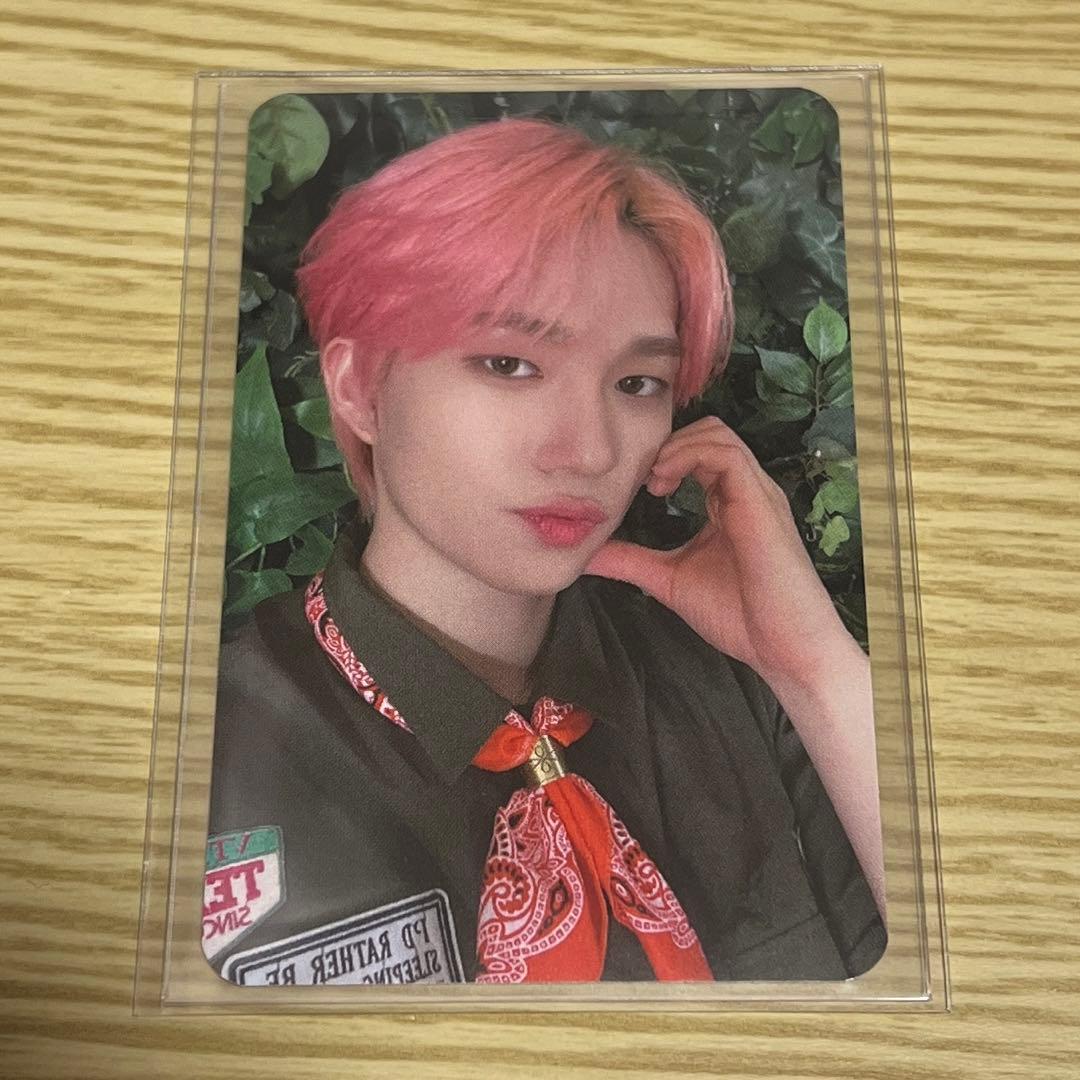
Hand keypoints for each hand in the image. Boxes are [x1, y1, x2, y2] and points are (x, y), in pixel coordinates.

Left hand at [584, 416, 854, 692]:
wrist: (783, 647)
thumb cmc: (739, 616)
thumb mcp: (668, 579)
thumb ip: (631, 561)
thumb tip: (586, 556)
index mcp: (728, 502)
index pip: (698, 452)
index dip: (663, 457)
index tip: (638, 487)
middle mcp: (745, 490)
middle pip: (708, 431)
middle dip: (667, 444)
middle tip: (643, 480)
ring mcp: (756, 492)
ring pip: (716, 433)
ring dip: (674, 446)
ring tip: (651, 480)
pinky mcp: (761, 502)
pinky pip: (727, 454)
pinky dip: (690, 456)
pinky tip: (664, 482)